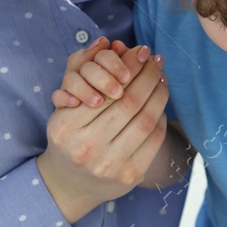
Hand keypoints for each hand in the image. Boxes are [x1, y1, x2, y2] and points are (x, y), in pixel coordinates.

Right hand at [37, 40, 168, 222]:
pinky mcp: (130, 176)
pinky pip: (153, 139)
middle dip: (148, 75)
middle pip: (129, 102)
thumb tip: (110, 42)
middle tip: (156, 60)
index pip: (105, 88)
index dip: (128, 66)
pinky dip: (160, 116)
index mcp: (65, 127)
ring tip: (162, 77)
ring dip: (159, 93)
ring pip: (145, 120)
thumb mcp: (64, 108)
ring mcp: (109, 165)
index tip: (140, 51)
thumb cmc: (69, 137)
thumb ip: (80, 75)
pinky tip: (159, 103)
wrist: (69, 183)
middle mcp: (85, 148)